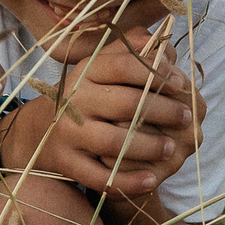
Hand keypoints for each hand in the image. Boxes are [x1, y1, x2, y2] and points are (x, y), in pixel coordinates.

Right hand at [2, 26, 201, 197]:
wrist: (38, 132)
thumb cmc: (85, 95)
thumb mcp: (100, 66)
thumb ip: (130, 51)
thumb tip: (161, 43)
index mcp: (85, 71)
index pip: (124, 65)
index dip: (156, 73)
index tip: (181, 82)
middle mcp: (74, 100)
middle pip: (126, 104)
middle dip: (163, 111)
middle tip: (186, 117)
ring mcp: (68, 133)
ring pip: (114, 142)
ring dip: (149, 146)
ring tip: (171, 148)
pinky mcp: (67, 163)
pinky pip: (100, 177)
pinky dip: (128, 181)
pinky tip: (152, 180)